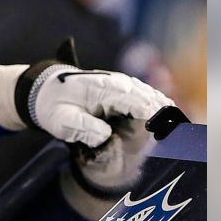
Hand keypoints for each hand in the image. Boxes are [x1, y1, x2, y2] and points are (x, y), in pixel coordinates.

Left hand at [20, 63, 173, 147]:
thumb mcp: (61, 121)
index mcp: (102, 88)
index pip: (134, 100)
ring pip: (149, 95)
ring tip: (178, 128)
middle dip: (164, 113)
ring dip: (164, 109)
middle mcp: (115, 83)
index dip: (151, 116)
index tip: (164, 131)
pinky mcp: (120, 92)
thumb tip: (106, 136)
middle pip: (147, 96)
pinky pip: (144, 96)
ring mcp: (119, 85)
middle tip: (178, 133)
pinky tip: (168, 117)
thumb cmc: (52, 107)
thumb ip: (83, 128)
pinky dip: (157, 106)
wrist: (42, 92)